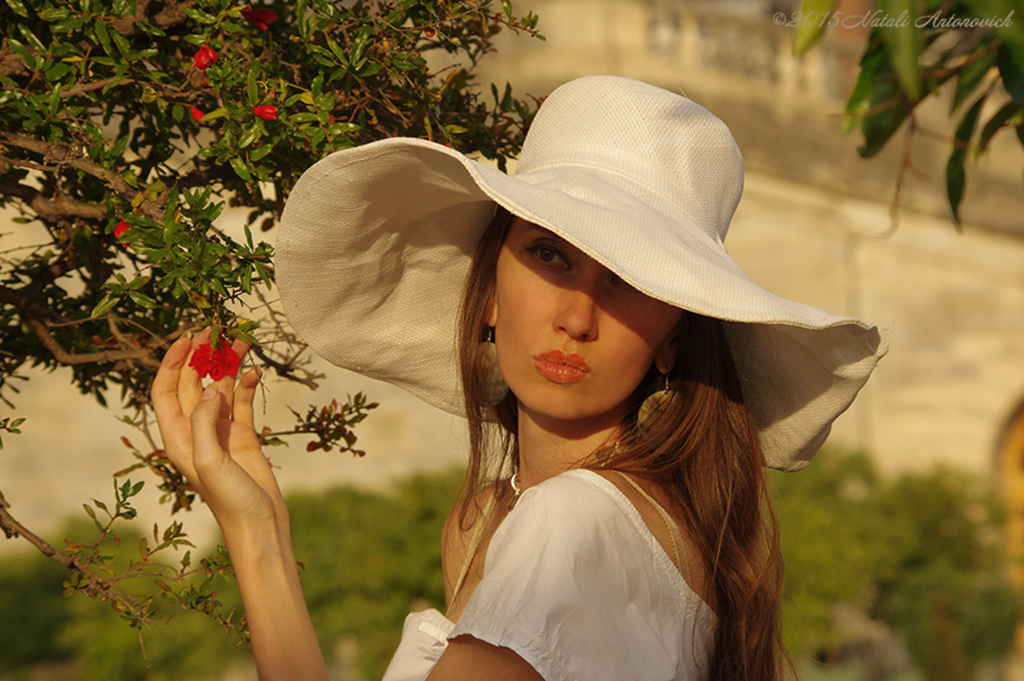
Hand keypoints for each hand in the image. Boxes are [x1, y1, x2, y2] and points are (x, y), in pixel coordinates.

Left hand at [152, 330, 284, 532]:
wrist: (260, 524)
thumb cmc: (229, 500)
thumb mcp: (208, 461)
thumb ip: (203, 422)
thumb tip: (209, 390)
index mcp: (177, 437)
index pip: (166, 390)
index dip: (173, 363)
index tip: (190, 339)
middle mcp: (195, 431)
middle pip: (193, 383)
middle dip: (202, 356)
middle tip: (217, 329)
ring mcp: (221, 432)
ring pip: (220, 388)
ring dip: (228, 365)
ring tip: (243, 341)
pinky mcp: (244, 436)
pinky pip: (242, 402)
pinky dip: (247, 385)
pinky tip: (256, 372)